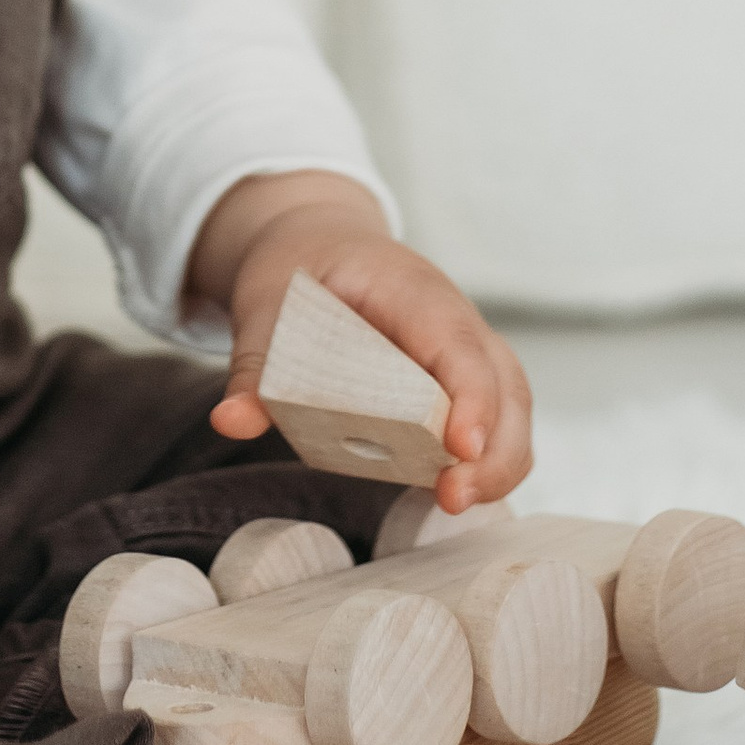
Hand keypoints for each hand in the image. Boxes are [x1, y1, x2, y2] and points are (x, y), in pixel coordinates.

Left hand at [185, 172, 533, 516]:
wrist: (319, 242)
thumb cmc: (301, 267)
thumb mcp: (264, 304)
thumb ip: (254, 364)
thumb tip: (232, 421)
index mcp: (411, 289)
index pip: (456, 342)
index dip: (470, 395)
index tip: (461, 447)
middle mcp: (453, 317)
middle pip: (504, 381)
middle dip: (495, 447)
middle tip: (454, 497)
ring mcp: (465, 349)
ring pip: (512, 404)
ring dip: (499, 461)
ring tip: (456, 502)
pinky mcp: (460, 380)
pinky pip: (496, 419)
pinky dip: (488, 460)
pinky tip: (454, 491)